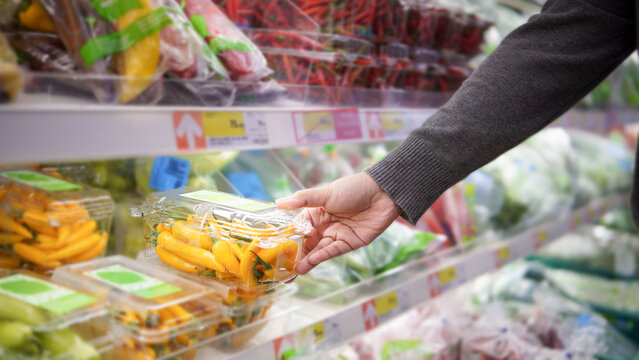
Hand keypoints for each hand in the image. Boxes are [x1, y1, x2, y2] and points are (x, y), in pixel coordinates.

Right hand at [276, 173, 400, 274]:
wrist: (382, 193)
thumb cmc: (353, 189)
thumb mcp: (325, 193)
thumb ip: (303, 200)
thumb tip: (278, 203)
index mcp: (315, 213)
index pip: (297, 228)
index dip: (288, 237)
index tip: (276, 247)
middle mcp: (324, 226)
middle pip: (307, 243)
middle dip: (296, 254)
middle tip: (283, 266)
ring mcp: (336, 235)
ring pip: (318, 250)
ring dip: (308, 260)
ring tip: (296, 270)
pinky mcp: (349, 243)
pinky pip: (333, 251)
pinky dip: (322, 256)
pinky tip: (311, 262)